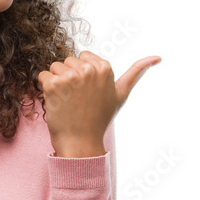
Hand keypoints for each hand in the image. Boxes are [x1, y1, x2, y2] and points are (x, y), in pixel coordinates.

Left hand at [38, 51, 161, 153]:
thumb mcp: (121, 94)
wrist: (81, 142)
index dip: (81, 74)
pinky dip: (45, 89)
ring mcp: (71, 77)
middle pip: (67, 61)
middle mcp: (88, 69)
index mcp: (105, 67)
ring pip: (54, 67)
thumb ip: (136, 73)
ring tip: (67, 101)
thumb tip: (157, 57)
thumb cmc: (100, 119)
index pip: (82, 57)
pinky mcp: (54, 85)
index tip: (87, 92)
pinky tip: (56, 102)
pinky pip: (42, 76)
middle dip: (69, 77)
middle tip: (77, 99)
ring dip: (56, 83)